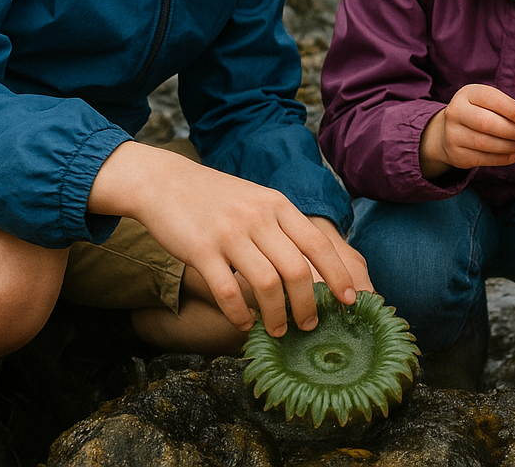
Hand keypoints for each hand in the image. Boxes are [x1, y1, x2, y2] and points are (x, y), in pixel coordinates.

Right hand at [89, 142, 370, 337]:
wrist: (165, 182)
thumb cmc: (217, 198)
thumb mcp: (258, 201)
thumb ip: (282, 227)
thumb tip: (311, 267)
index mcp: (278, 205)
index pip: (318, 244)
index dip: (337, 275)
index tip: (350, 300)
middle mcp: (258, 218)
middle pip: (297, 270)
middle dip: (308, 304)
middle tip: (309, 325)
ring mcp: (230, 234)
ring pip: (267, 284)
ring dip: (277, 315)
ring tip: (279, 330)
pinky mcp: (201, 250)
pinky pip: (228, 291)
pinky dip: (240, 313)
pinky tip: (244, 324)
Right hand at [418, 83, 514, 177]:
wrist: (447, 131)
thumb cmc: (476, 112)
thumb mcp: (486, 102)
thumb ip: (503, 106)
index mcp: (466, 94)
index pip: (489, 98)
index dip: (509, 108)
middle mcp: (455, 112)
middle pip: (485, 122)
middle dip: (509, 129)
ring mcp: (453, 134)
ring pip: (484, 143)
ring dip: (507, 146)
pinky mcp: (456, 154)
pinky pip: (482, 159)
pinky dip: (501, 159)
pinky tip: (512, 155)